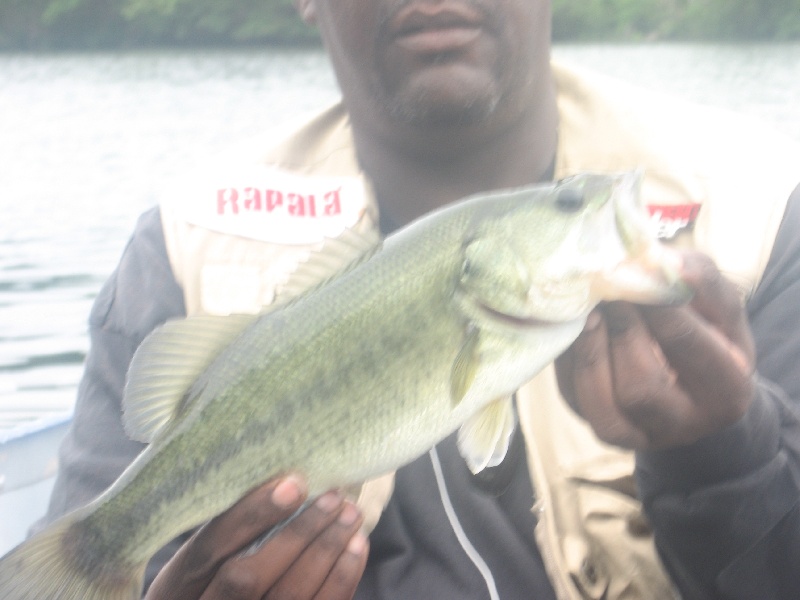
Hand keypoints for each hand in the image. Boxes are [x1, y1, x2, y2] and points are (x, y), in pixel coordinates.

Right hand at [145, 475, 368, 599]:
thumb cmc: (211, 580)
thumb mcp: (202, 559)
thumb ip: (229, 527)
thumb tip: (283, 475)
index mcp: (180, 582)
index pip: (212, 545)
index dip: (253, 514)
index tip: (293, 483)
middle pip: (248, 576)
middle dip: (297, 534)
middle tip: (333, 496)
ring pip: (288, 596)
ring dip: (326, 551)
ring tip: (350, 514)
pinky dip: (342, 577)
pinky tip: (356, 547)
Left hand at [555, 251, 755, 449]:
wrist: (697, 391)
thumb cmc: (710, 338)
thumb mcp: (721, 309)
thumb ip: (702, 282)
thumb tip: (666, 263)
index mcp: (727, 391)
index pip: (685, 345)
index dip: (654, 306)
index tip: (636, 275)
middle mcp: (686, 425)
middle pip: (641, 385)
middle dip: (620, 332)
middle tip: (608, 292)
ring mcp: (642, 435)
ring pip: (604, 403)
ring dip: (590, 349)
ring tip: (591, 311)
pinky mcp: (606, 429)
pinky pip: (577, 398)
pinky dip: (570, 361)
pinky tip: (576, 330)